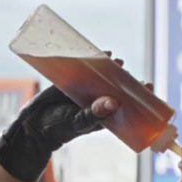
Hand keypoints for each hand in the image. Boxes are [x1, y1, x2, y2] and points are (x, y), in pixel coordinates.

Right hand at [0, 51, 133, 181]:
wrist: (34, 125)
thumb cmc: (60, 129)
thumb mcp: (79, 122)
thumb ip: (94, 113)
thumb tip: (114, 102)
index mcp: (104, 113)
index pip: (127, 103)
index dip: (139, 94)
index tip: (148, 85)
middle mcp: (96, 100)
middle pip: (116, 85)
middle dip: (124, 77)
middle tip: (126, 69)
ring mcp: (85, 89)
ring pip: (102, 75)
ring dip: (110, 66)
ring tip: (115, 59)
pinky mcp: (72, 80)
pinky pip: (85, 68)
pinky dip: (92, 59)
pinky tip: (101, 52)